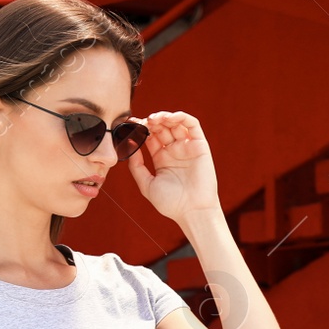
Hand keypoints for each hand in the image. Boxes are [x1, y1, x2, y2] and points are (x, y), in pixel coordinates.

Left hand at [125, 110, 219, 224]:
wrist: (192, 212)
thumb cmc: (171, 203)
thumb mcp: (147, 184)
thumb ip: (136, 166)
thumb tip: (129, 146)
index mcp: (162, 159)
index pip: (150, 136)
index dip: (140, 128)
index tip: (130, 124)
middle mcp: (175, 151)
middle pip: (161, 128)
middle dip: (151, 121)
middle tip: (143, 121)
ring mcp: (187, 148)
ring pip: (176, 123)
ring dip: (164, 116)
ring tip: (154, 119)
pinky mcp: (200, 146)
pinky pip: (192, 125)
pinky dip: (182, 117)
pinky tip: (170, 117)